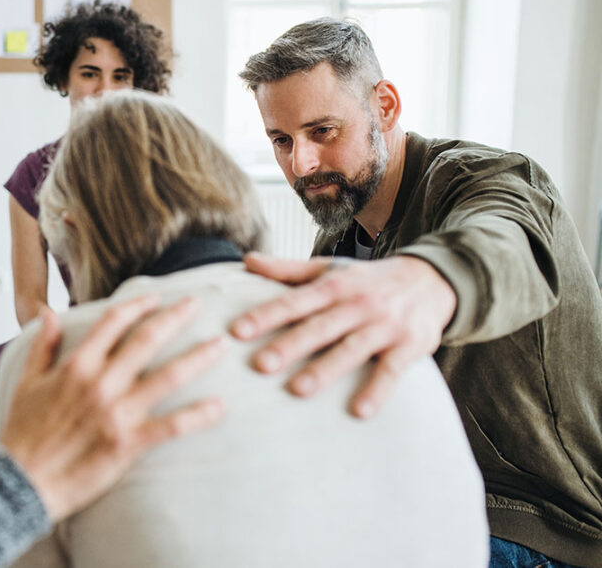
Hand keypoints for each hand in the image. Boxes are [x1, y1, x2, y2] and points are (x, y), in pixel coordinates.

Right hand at [1, 295, 226, 521]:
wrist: (21, 482)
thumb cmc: (22, 434)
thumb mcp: (26, 382)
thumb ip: (43, 346)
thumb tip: (49, 313)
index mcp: (76, 365)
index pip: (113, 322)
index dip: (138, 305)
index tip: (156, 297)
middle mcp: (100, 383)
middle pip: (148, 340)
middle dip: (176, 317)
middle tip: (197, 303)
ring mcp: (117, 413)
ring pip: (168, 377)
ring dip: (198, 358)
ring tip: (220, 345)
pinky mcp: (128, 443)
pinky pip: (172, 426)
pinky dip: (199, 415)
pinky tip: (220, 405)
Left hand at [231, 253, 456, 418]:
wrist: (433, 279)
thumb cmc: (368, 280)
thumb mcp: (330, 270)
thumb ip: (287, 270)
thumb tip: (246, 260)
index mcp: (334, 286)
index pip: (295, 301)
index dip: (266, 315)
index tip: (238, 331)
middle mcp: (358, 304)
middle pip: (320, 326)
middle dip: (290, 345)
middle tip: (260, 365)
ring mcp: (385, 325)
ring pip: (352, 348)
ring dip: (326, 369)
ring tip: (298, 390)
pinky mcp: (410, 345)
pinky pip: (393, 370)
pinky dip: (378, 391)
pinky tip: (359, 412)